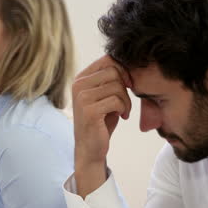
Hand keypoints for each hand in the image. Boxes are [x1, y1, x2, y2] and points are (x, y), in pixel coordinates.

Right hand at [72, 55, 131, 197]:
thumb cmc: (101, 121)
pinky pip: (117, 101)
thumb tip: (129, 62)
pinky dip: (124, 109)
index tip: (128, 84)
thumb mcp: (104, 96)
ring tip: (123, 111)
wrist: (90, 148)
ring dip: (126, 100)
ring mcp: (82, 98)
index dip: (124, 69)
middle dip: (126, 86)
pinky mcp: (89, 111)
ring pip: (117, 86)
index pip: (108, 59)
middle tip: (126, 101)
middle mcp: (78, 85)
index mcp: (80, 78)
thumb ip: (111, 79)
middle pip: (114, 71)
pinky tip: (121, 117)